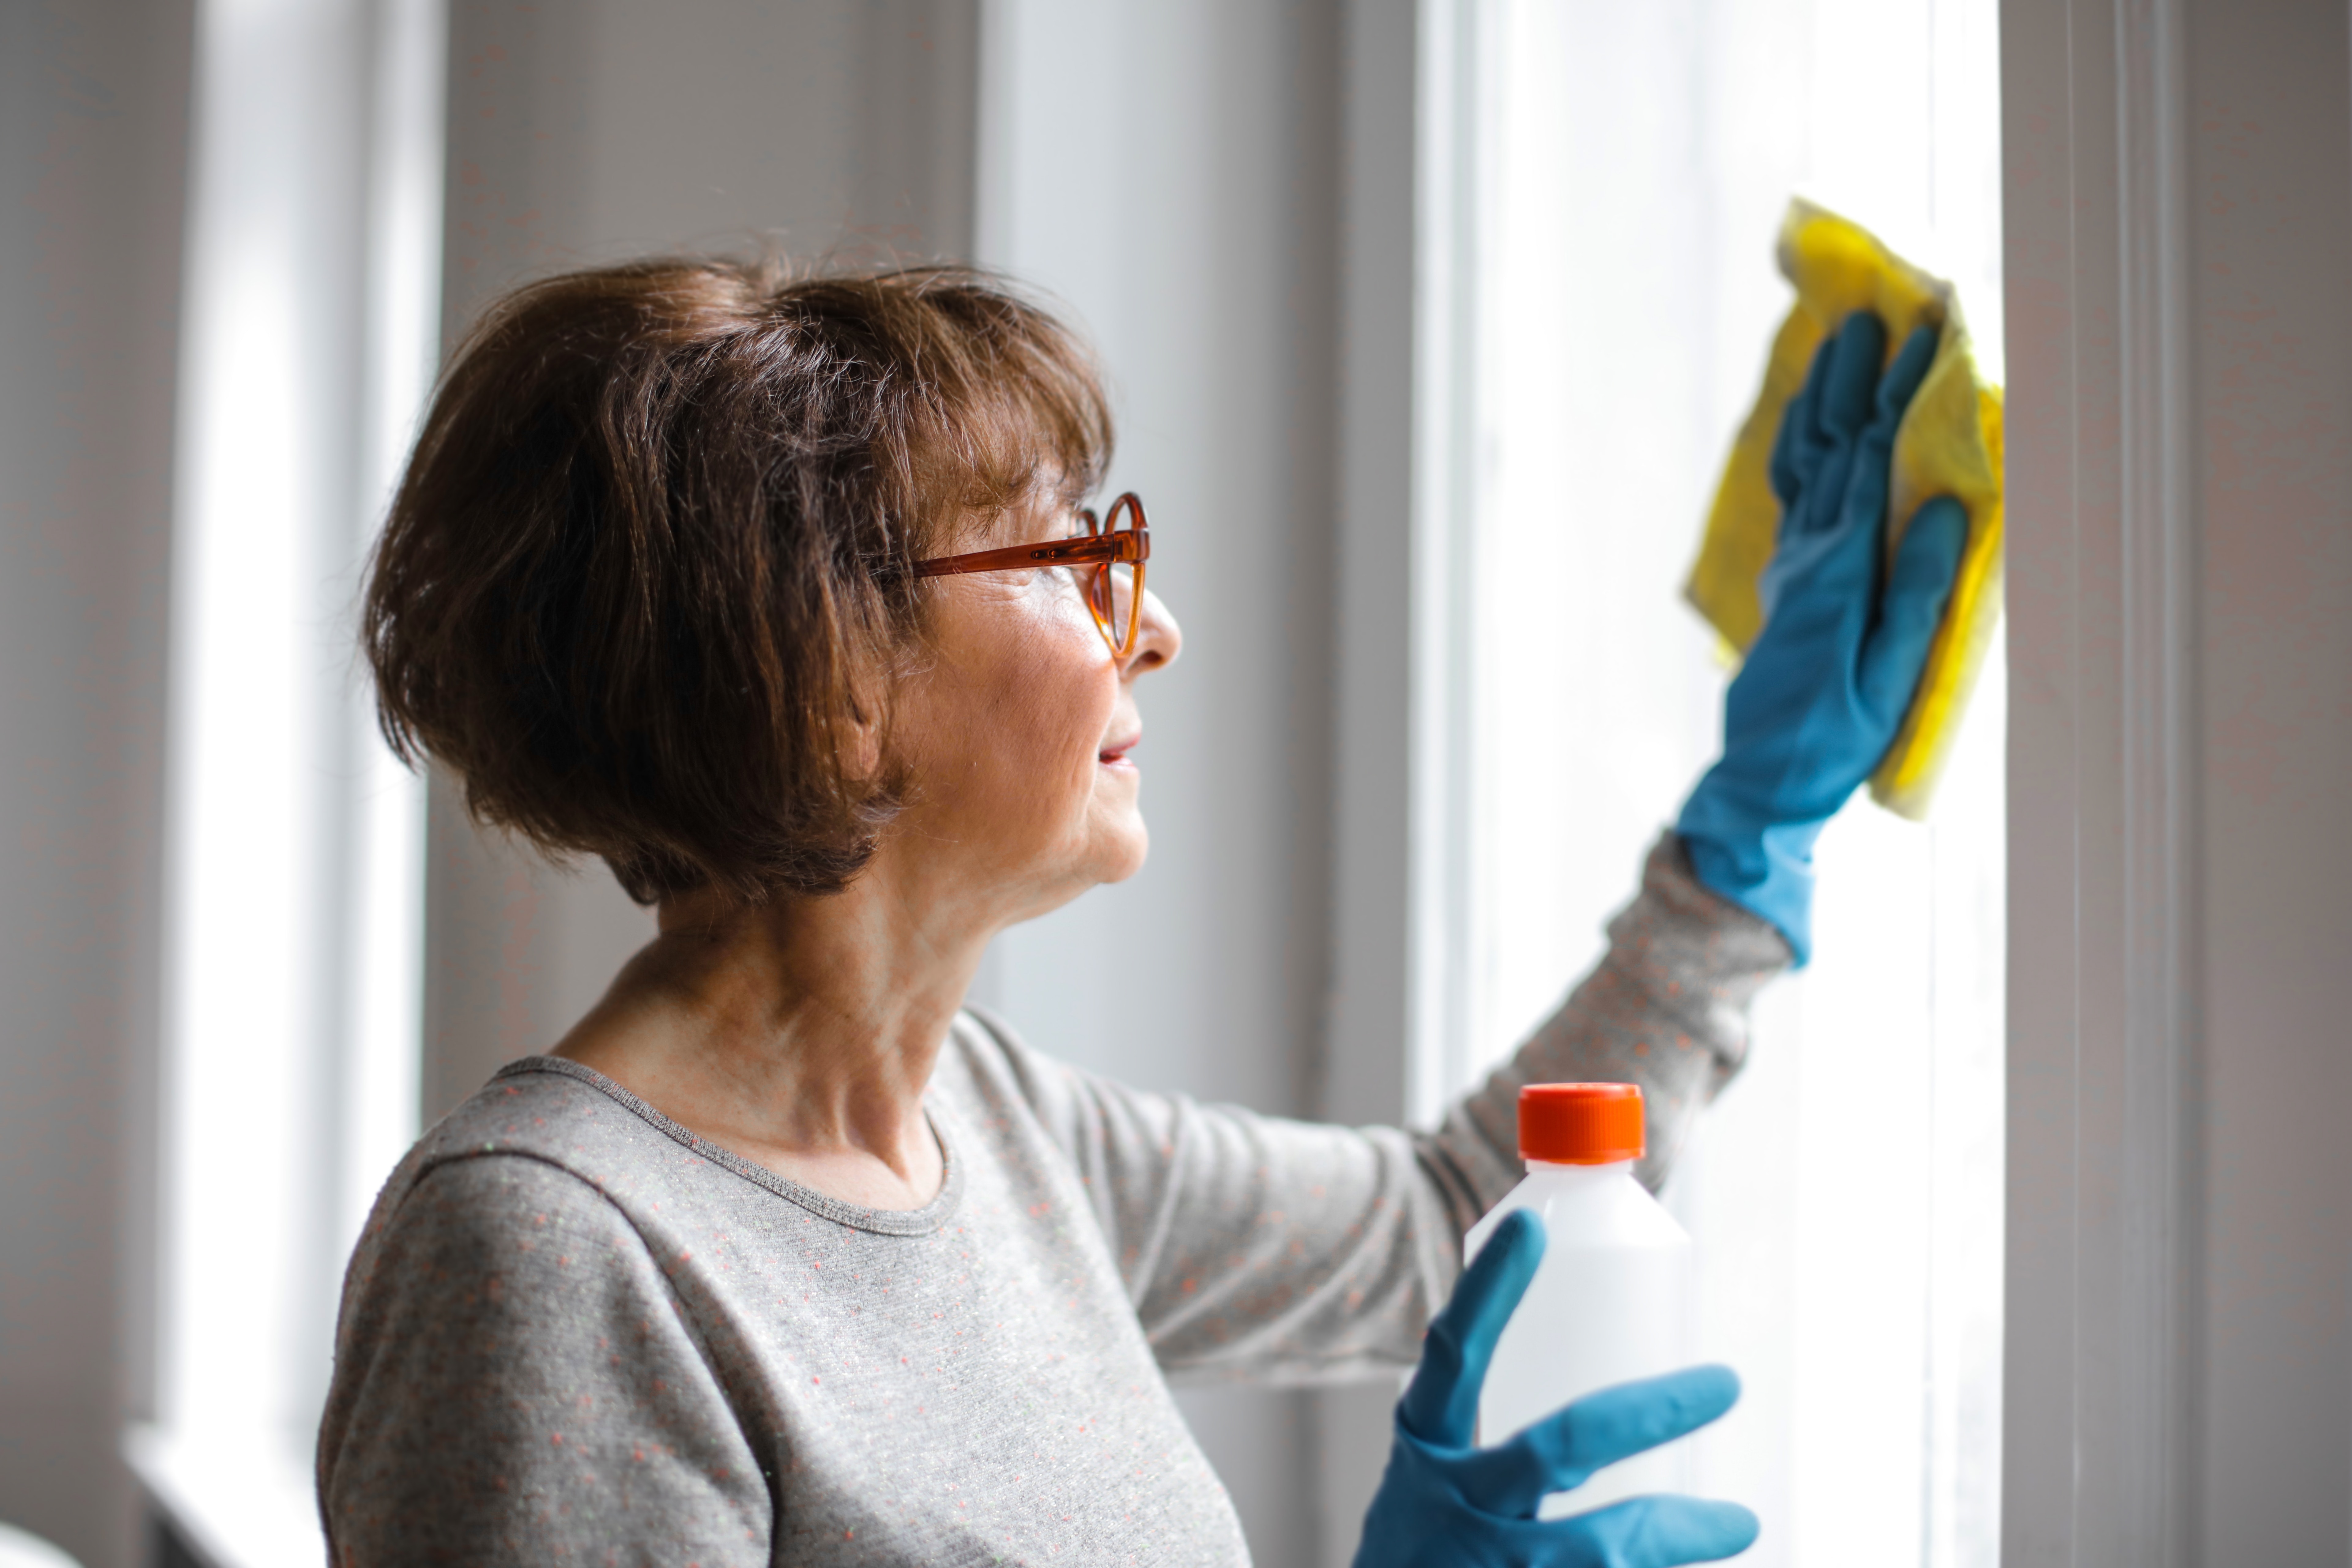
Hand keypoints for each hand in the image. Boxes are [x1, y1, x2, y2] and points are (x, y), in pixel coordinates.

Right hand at [1353, 1211, 1757, 1567]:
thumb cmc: (1425, 1557)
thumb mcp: (1432, 1487)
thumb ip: (1496, 1452)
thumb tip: (1603, 1411)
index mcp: (1426, 1450)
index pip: (1453, 1356)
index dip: (1487, 1290)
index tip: (1529, 1225)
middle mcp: (1455, 1504)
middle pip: (1559, 1446)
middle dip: (1649, 1412)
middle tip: (1725, 1383)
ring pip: (1600, 1547)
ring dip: (1677, 1532)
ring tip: (1739, 1520)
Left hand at [1677, 311, 1968, 963]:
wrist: (1765, 777)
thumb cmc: (1837, 737)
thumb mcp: (1891, 673)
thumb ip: (1916, 592)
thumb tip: (1939, 507)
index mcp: (1840, 570)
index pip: (1871, 461)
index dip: (1895, 396)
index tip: (1922, 338)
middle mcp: (1809, 555)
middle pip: (1830, 447)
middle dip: (1853, 379)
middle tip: (1872, 315)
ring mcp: (1793, 565)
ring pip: (1804, 462)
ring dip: (1820, 401)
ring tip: (1836, 346)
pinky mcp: (1788, 581)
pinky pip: (1792, 494)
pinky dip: (1801, 446)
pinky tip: (1807, 424)